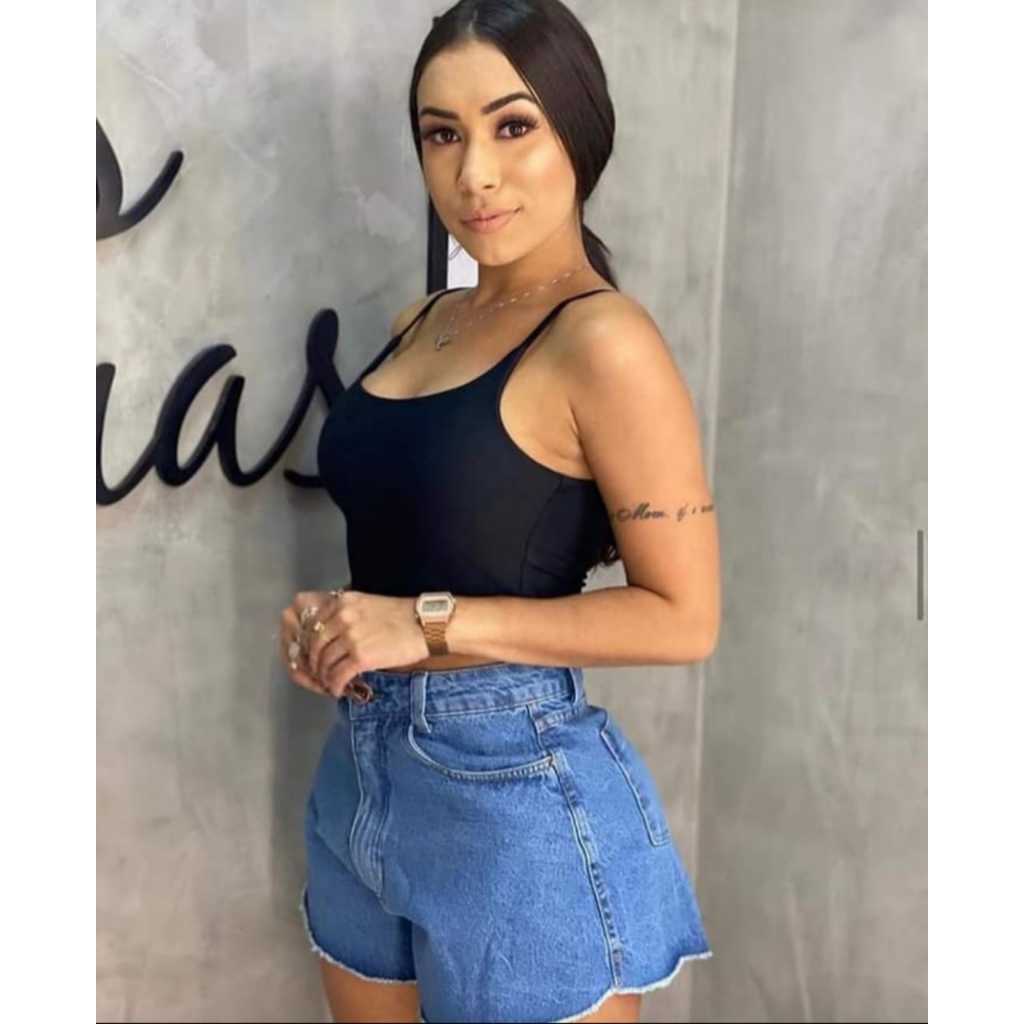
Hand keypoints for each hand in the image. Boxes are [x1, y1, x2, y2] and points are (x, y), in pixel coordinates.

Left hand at [284, 589, 429, 697]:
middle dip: (314, 662)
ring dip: (324, 676)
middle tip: (318, 672)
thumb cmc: (402, 616)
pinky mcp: (361, 657)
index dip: (309, 643)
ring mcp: (350, 637)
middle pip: (315, 645)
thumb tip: (328, 634)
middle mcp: (342, 617)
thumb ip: (346, 614)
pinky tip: (338, 690)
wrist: (425, 625)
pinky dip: (335, 686)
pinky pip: (338, 675)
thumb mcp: (368, 604)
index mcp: (342, 602)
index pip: (312, 624)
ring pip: (324, 662)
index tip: (313, 653)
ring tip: (329, 682)